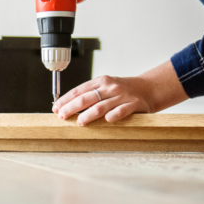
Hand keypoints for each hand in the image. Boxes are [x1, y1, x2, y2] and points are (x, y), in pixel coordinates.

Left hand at [52, 61, 188, 124]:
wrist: (147, 89)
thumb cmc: (123, 90)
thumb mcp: (106, 87)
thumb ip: (91, 94)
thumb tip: (69, 105)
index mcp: (101, 81)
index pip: (79, 90)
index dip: (66, 99)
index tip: (56, 108)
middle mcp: (110, 87)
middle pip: (86, 98)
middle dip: (72, 107)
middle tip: (62, 116)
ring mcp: (121, 96)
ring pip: (101, 106)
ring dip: (88, 114)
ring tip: (79, 122)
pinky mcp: (133, 105)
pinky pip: (121, 111)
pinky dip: (113, 115)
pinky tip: (107, 120)